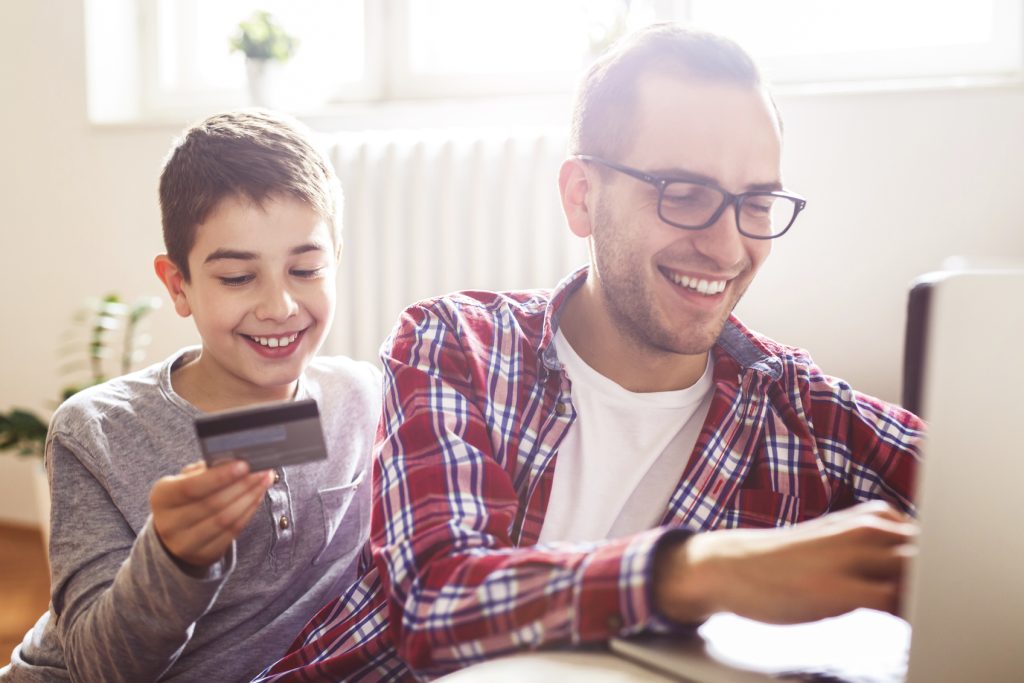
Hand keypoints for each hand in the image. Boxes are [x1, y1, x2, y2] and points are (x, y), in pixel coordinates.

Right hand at [150, 460, 272, 570]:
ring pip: (226, 519)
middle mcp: (170, 523)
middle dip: (243, 485)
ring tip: (265, 481)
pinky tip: (257, 497)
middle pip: (213, 503)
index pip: (192, 487)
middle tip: (263, 470)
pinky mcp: (204, 554)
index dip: (220, 477)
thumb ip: (205, 470)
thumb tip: (234, 461)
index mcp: (161, 497)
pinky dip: (249, 512)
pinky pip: (233, 532)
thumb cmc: (184, 498)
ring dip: (250, 498)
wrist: (175, 533)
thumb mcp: (184, 480)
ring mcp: (186, 543)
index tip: (244, 465)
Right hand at [654, 500, 916, 623]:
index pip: (936, 539)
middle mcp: (867, 529)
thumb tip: (923, 571)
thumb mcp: (838, 541)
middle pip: (935, 553)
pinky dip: (911, 612)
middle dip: (939, 579)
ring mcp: (854, 557)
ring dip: (928, 594)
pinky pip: (898, 600)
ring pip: (922, 573)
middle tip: (925, 602)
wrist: (730, 565)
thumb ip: (880, 549)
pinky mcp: (840, 588)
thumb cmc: (784, 561)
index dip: (940, 566)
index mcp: (872, 516)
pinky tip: (900, 621)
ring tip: (912, 612)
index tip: (930, 587)